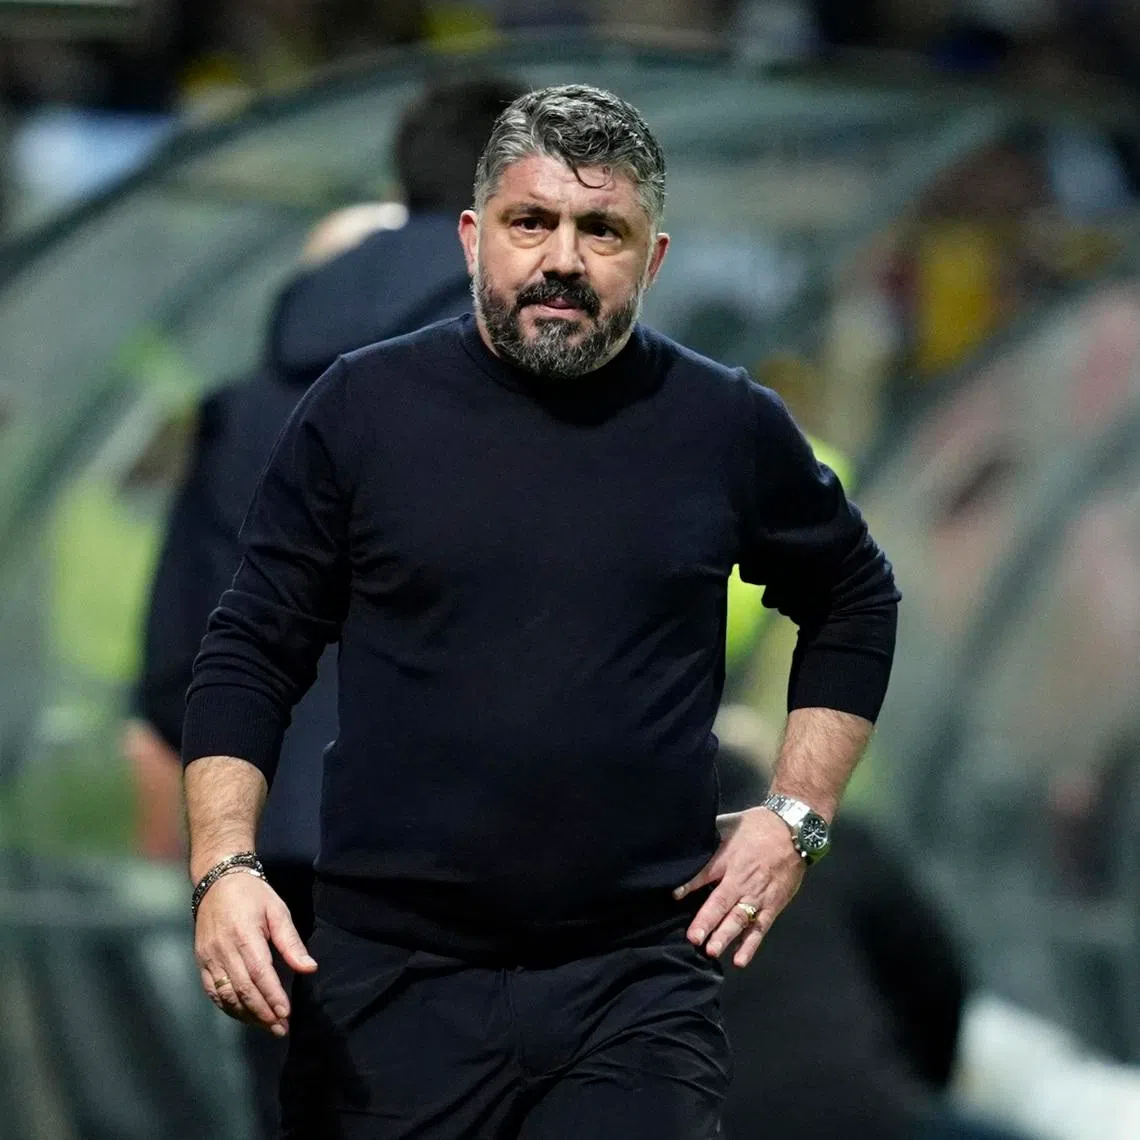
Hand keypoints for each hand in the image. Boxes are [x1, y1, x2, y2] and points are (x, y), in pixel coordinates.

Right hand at [194, 871, 316, 1035]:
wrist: (217, 883)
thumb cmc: (253, 896)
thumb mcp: (277, 911)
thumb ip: (291, 942)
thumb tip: (309, 968)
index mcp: (244, 935)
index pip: (259, 973)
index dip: (272, 996)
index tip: (286, 1014)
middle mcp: (223, 950)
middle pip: (243, 989)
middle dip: (263, 1013)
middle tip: (281, 1029)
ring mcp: (209, 958)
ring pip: (226, 995)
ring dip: (247, 1015)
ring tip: (267, 1026)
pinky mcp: (201, 962)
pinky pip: (213, 991)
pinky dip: (228, 1007)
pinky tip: (244, 1015)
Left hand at [674, 807, 805, 967]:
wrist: (793, 831)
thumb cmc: (757, 827)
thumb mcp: (729, 824)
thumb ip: (710, 836)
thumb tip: (687, 840)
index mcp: (728, 859)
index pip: (705, 874)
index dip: (689, 885)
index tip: (674, 896)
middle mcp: (741, 880)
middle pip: (721, 902)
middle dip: (706, 921)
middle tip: (693, 939)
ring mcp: (757, 895)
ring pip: (739, 919)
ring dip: (725, 936)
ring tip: (711, 950)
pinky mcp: (772, 906)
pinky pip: (760, 928)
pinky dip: (750, 945)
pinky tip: (739, 960)